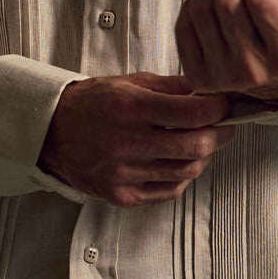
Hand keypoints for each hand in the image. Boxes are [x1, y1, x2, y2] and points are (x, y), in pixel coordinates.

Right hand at [37, 73, 235, 207]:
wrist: (50, 132)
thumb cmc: (91, 103)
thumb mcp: (129, 82)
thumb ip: (170, 87)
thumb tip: (208, 91)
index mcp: (131, 107)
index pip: (193, 112)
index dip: (219, 108)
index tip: (226, 104)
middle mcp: (127, 141)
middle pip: (196, 145)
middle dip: (221, 134)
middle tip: (226, 126)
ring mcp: (124, 173)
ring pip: (186, 171)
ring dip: (204, 156)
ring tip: (202, 142)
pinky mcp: (121, 196)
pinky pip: (168, 190)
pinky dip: (182, 176)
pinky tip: (179, 161)